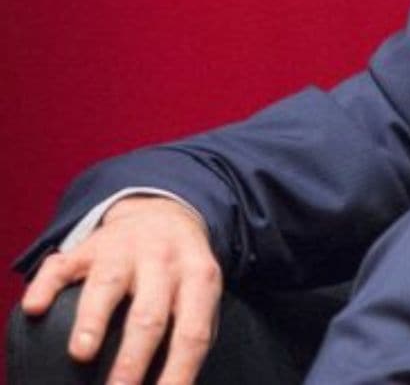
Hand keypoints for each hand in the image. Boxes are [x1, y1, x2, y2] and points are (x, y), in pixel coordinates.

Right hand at [20, 195, 221, 384]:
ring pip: (108, 284)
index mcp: (199, 278)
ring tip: (81, 353)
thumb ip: (194, 332)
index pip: (192, 332)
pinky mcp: (87, 246)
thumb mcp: (201, 293)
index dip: (179, 369)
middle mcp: (163, 261)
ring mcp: (123, 250)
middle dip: (134, 357)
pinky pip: (63, 264)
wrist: (163, 214)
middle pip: (150, 313)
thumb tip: (178, 382)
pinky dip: (46, 285)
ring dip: (94, 320)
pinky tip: (36, 307)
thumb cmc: (181, 273)